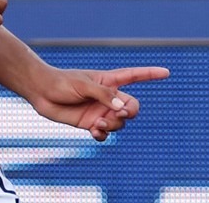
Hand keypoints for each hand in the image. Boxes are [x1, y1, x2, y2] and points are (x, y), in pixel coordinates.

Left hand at [29, 66, 169, 140]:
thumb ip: (103, 95)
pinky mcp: (90, 123)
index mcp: (108, 81)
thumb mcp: (83, 85)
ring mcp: (100, 111)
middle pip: (132, 107)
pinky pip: (105, 134)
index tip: (167, 73)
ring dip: (112, 125)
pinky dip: (103, 135)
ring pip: (119, 123)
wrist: (41, 93)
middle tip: (118, 113)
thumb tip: (121, 107)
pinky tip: (94, 132)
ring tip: (97, 123)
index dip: (150, 74)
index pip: (134, 76)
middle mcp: (107, 97)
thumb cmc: (61, 83)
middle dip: (130, 112)